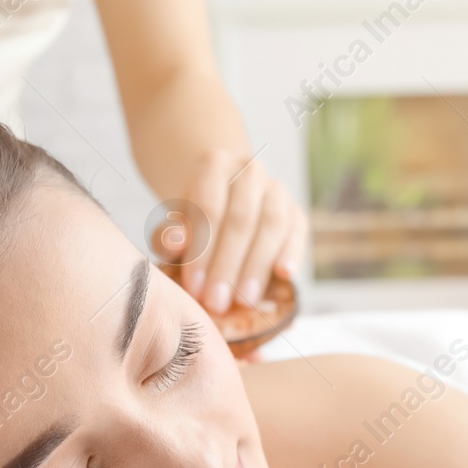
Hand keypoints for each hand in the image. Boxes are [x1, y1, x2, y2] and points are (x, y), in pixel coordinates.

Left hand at [161, 149, 305, 314]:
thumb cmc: (194, 220)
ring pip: (271, 225)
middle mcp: (249, 172)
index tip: (194, 288)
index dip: (202, 251)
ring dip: (257, 266)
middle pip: (240, 220)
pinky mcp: (296, 212)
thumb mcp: (175, 224)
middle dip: (227, 265)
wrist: (222, 204)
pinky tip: (284, 275)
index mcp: (214, 165)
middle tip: (216, 302)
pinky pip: (297, 233)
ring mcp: (277, 191)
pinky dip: (292, 253)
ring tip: (244, 300)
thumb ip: (170, 235)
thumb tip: (175, 243)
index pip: (208, 208)